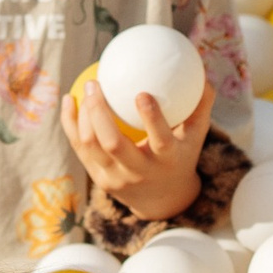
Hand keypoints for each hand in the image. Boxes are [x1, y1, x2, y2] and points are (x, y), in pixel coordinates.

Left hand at [63, 78, 214, 223]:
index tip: (142, 93)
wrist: (162, 199)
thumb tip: (203, 72)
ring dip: (83, 116)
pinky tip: (68, 100)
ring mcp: (115, 178)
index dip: (152, 119)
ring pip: (91, 145)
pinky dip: (71, 123)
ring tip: (85, 87)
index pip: (160, 140)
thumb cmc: (180, 154)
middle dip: (100, 113)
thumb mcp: (196, 135)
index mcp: (167, 160)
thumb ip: (201, 105)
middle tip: (96, 83)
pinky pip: (80, 147)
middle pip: (114, 144)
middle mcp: (139, 172)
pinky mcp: (98, 178)